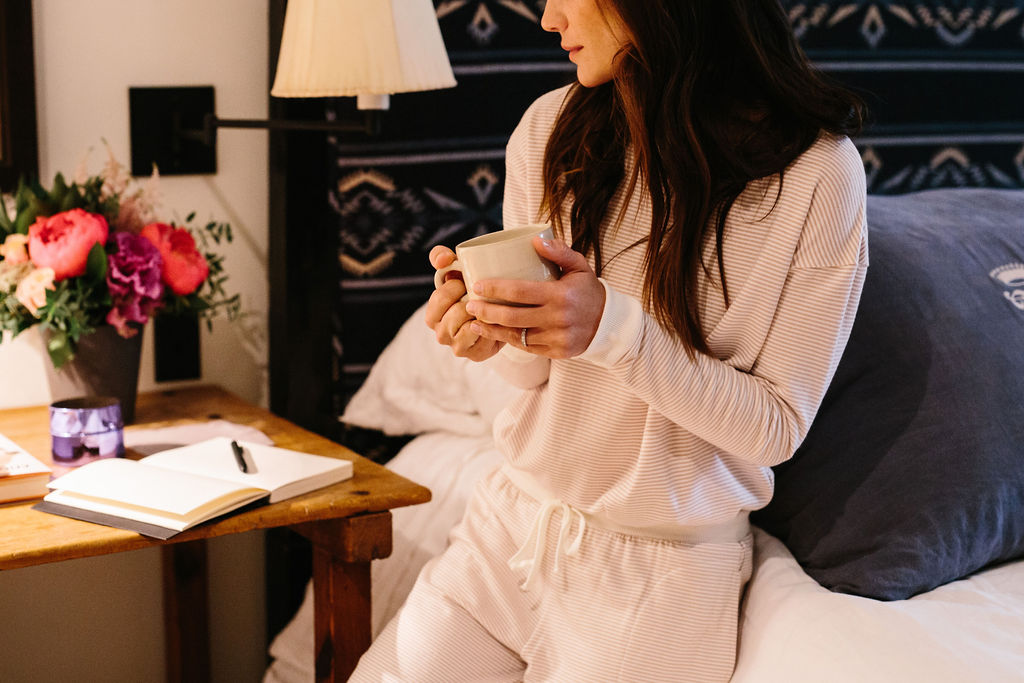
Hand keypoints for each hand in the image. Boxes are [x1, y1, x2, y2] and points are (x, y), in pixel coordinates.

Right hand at [424, 245, 504, 360]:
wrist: (496, 312)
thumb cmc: (469, 288)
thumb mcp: (454, 269)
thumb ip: (441, 257)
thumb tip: (444, 259)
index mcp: (432, 315)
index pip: (439, 299)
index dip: (455, 288)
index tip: (465, 281)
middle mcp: (441, 334)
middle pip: (455, 315)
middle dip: (471, 302)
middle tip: (482, 294)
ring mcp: (457, 347)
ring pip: (469, 329)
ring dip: (481, 315)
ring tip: (490, 306)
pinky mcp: (475, 355)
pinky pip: (484, 340)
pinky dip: (492, 328)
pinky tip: (496, 320)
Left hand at [466, 237, 604, 358]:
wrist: (608, 323)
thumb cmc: (588, 290)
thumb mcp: (579, 266)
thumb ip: (559, 251)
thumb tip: (535, 240)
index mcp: (561, 295)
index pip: (520, 291)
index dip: (495, 289)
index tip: (477, 286)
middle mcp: (558, 318)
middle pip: (512, 316)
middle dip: (486, 312)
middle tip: (470, 306)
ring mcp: (557, 338)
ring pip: (516, 336)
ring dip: (492, 329)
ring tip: (474, 322)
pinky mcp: (556, 352)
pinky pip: (526, 347)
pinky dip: (509, 340)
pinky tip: (495, 333)